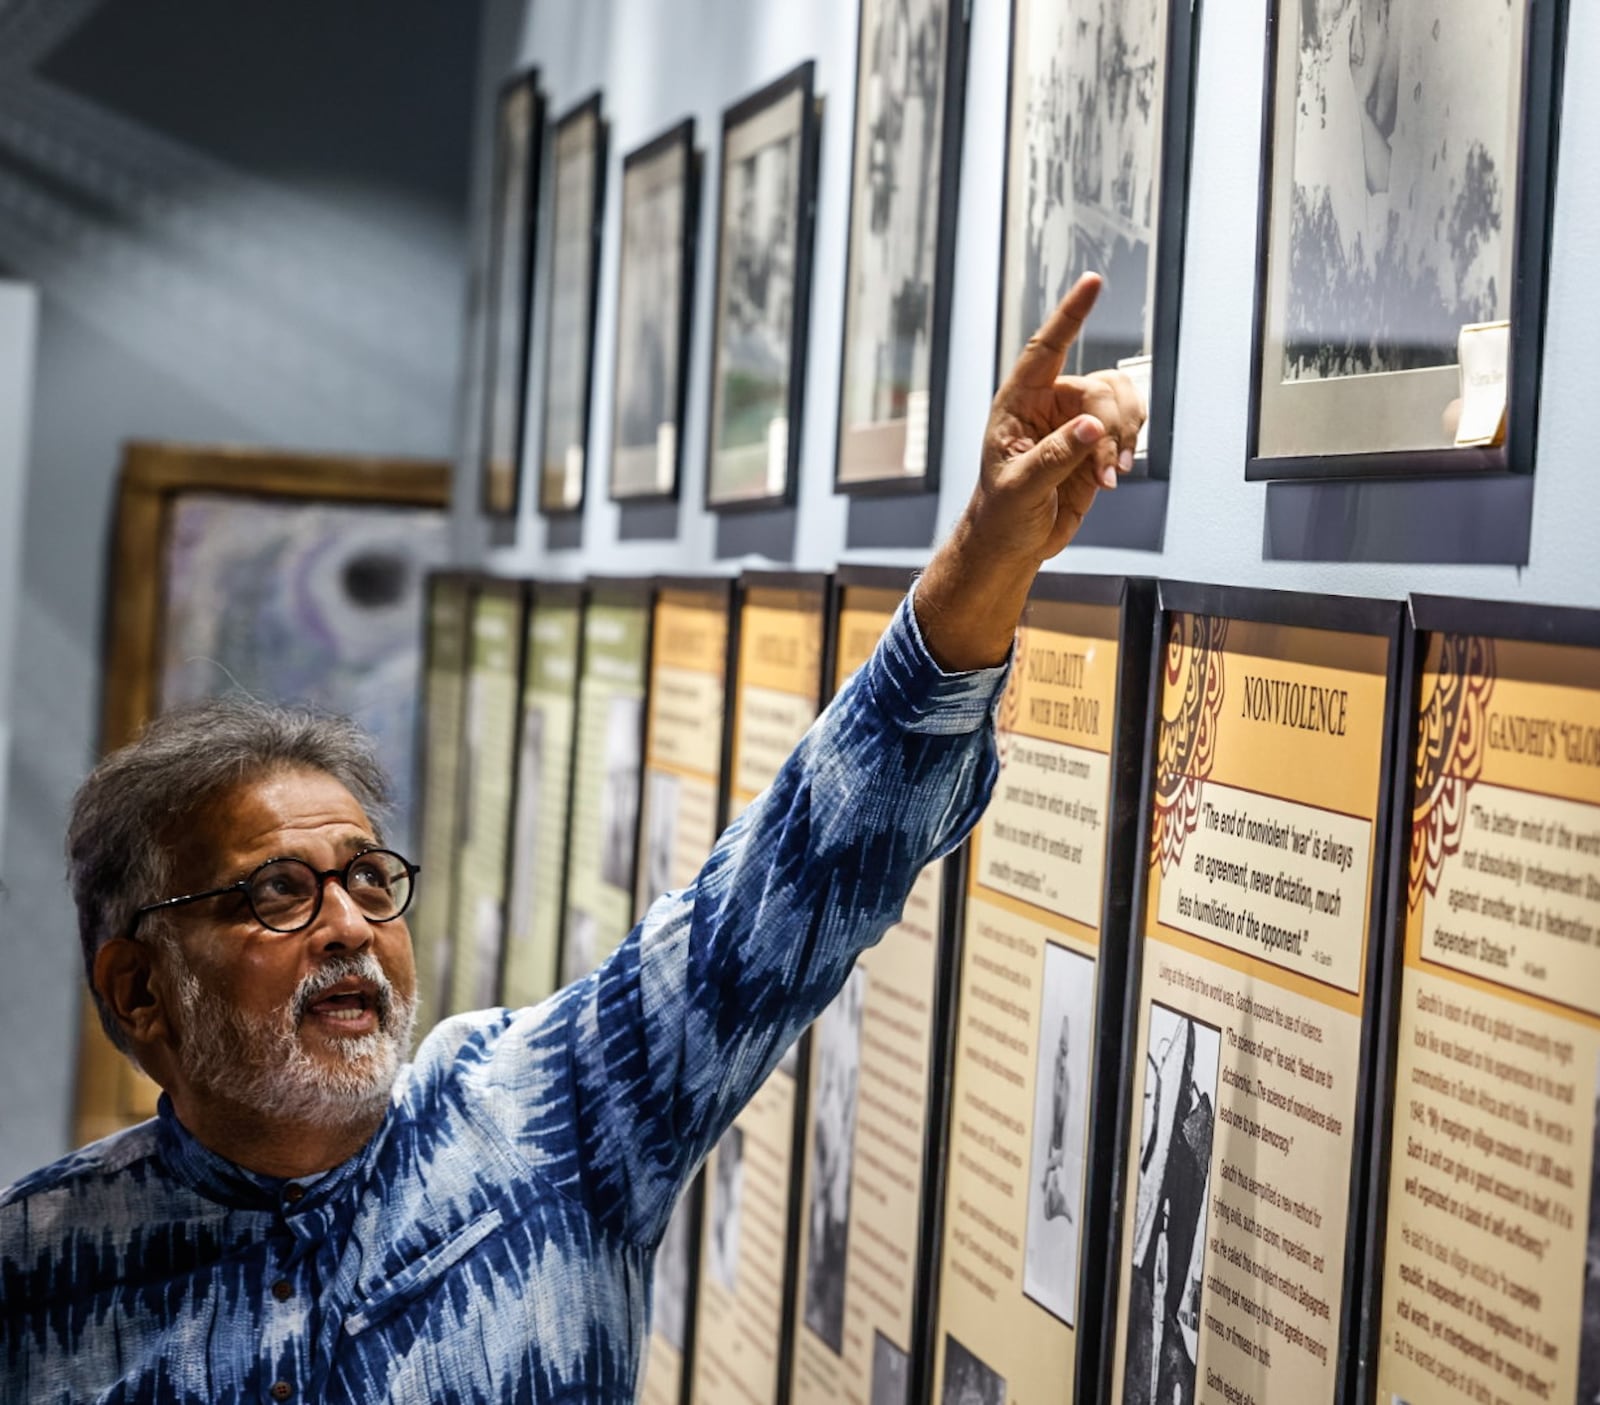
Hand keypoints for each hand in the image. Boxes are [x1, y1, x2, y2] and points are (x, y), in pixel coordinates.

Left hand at [974, 272, 1144, 565]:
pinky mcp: (1097, 443)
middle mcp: (1050, 405)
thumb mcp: (1019, 487)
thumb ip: (1054, 457)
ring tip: (1108, 476)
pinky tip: (1112, 476)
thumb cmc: (1001, 513)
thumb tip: (1091, 427)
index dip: (1070, 315)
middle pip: (1100, 388)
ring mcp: (1076, 422)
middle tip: (1104, 469)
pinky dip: (1129, 448)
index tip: (1093, 283)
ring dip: (1125, 437)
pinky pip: (1130, 425)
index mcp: (1018, 404)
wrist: (1014, 541)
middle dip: (1111, 427)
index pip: (1045, 350)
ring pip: (1122, 401)